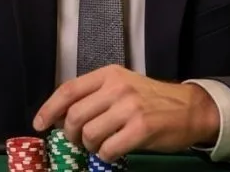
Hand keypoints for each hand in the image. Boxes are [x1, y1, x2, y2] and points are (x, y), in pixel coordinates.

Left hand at [33, 65, 218, 162]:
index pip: (68, 90)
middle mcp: (117, 88)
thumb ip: (95, 95)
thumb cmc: (152, 99)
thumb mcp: (122, 86)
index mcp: (108, 74)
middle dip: (71, 134)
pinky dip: (106, 156)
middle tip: (80, 141)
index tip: (39, 124)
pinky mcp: (141, 128)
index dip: (49, 109)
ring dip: (90, 147)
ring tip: (101, 145)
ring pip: (90, 134)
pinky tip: (114, 152)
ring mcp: (129, 107)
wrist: (190, 109)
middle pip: (75, 116)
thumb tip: (62, 116)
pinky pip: (108, 149)